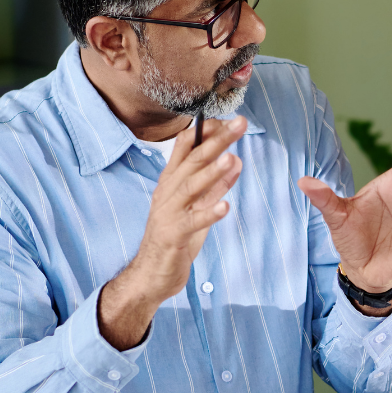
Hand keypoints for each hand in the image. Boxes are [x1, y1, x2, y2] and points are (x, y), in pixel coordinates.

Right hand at [98, 116, 244, 349]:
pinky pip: (192, 223)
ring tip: (231, 157)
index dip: (206, 131)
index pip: (187, 147)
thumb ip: (216, 185)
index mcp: (172, 181)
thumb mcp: (198, 206)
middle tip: (240, 124)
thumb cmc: (176, 236)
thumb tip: (237, 161)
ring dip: (211, 172)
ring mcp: (168, 213)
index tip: (229, 118)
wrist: (151, 274)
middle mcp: (168, 192)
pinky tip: (226, 207)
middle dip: (217, 140)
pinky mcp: (173, 236)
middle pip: (193, 161)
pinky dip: (209, 214)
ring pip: (190, 187)